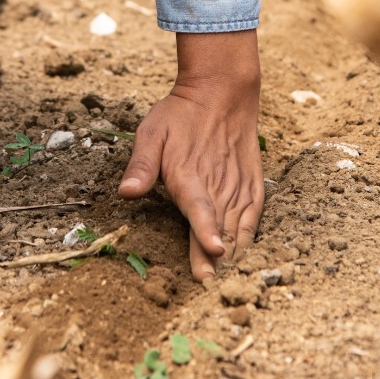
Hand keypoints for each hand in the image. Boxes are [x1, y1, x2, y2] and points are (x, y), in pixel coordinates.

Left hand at [119, 30, 261, 280]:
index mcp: (190, 173)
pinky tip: (244, 257)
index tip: (213, 252)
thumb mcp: (151, 131)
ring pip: (238, 226)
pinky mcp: (252, 184)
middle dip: (215, 259)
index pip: (199, 207)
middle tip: (210, 287)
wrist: (223, 91)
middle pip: (218, 226)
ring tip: (228, 282)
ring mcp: (238, 184)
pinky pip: (253, 215)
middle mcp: (217, 183)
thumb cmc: (180, 114)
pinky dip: (250, 237)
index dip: (205, 231)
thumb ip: (140, 165)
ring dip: (234, 254)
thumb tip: (126, 193)